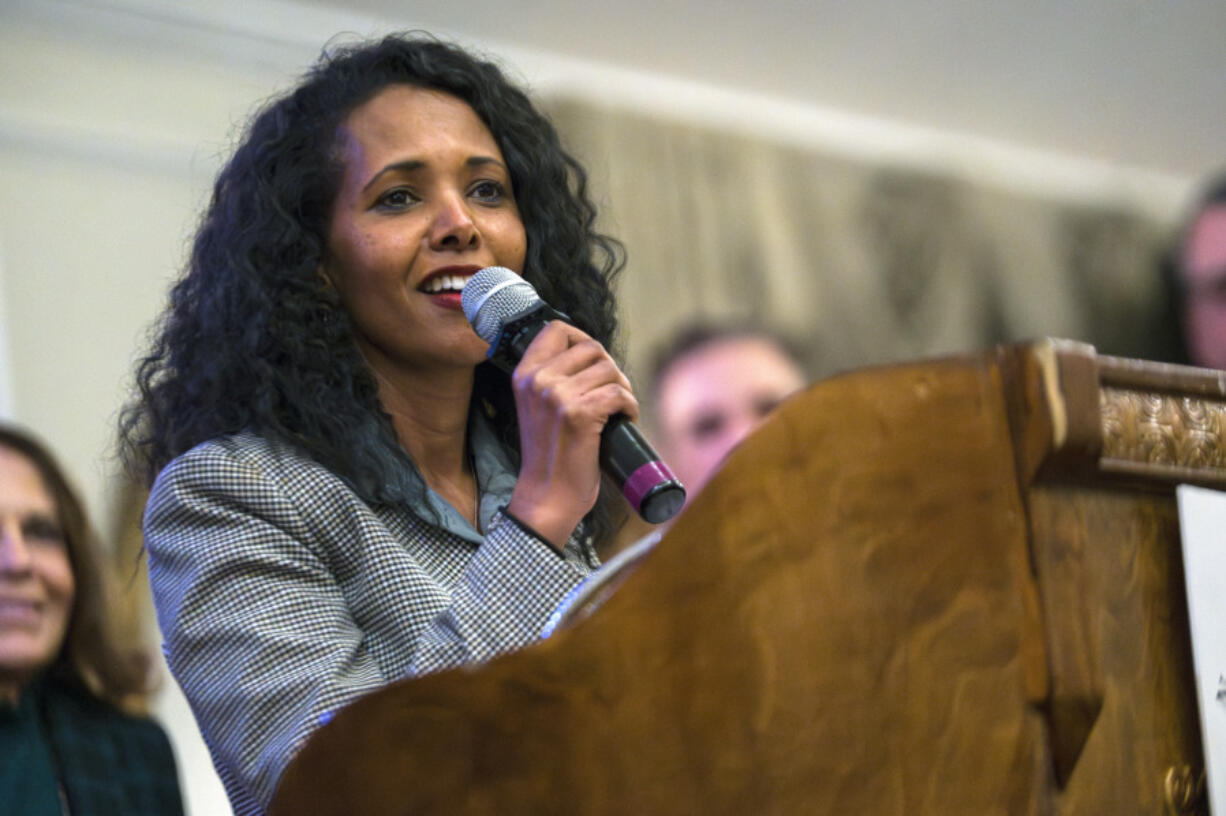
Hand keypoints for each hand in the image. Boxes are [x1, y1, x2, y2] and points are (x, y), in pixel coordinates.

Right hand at [506, 321, 637, 548]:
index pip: (556, 329)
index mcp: (524, 375)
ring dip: (623, 388)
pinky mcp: (580, 414)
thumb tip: (592, 356)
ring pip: (609, 369)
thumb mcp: (537, 407)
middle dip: (610, 368)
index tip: (594, 361)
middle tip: (613, 393)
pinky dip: (630, 406)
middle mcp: (538, 381)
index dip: (583, 339)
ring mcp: (558, 396)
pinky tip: (625, 419)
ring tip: (619, 409)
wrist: (547, 496)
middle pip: (592, 347)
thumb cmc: (550, 455)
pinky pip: (619, 393)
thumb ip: (552, 380)